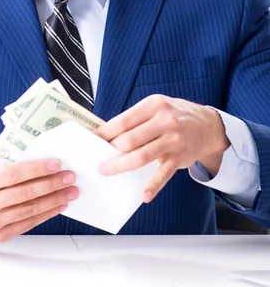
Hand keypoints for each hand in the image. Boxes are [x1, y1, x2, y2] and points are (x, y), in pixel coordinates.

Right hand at [0, 159, 77, 242]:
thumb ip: (9, 172)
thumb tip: (43, 167)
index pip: (14, 174)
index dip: (37, 169)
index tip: (56, 164)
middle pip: (25, 193)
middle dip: (52, 184)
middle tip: (69, 177)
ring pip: (30, 210)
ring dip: (54, 200)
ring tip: (69, 192)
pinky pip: (28, 223)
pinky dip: (46, 214)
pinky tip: (58, 205)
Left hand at [94, 95, 229, 202]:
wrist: (208, 125)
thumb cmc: (174, 115)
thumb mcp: (156, 107)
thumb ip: (135, 118)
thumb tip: (107, 132)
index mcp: (154, 105)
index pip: (123, 121)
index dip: (105, 132)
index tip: (92, 139)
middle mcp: (164, 121)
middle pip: (130, 139)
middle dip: (110, 150)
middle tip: (98, 158)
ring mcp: (173, 140)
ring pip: (141, 156)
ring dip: (120, 166)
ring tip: (106, 171)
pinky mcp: (179, 158)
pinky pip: (163, 174)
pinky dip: (153, 185)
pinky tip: (144, 195)